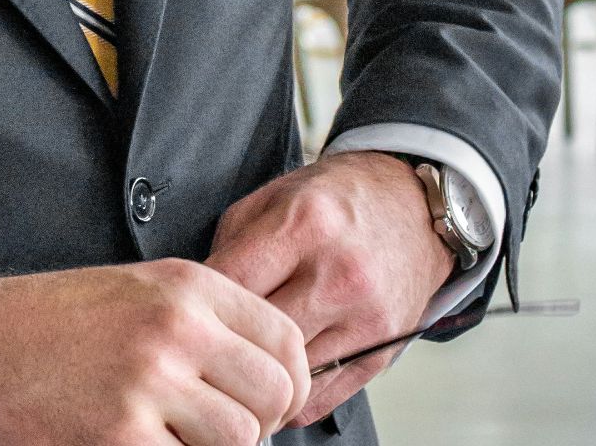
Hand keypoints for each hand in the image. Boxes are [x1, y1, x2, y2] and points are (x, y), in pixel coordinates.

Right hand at [0, 258, 309, 445]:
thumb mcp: (138, 291)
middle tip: (229, 429)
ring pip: (240, 438)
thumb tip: (264, 374)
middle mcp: (176, 328)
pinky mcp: (124, 435)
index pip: (284, 338)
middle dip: (262, 422)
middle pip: (273, 392)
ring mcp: (150, 383)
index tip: (276, 400)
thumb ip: (204, 320)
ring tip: (184, 438)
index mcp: (186, 286)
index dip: (292, 381)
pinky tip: (146, 443)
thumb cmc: (52, 323)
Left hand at [205, 151, 453, 427]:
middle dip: (223, 343)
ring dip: (255, 377)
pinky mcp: (384, 349)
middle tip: (200, 347)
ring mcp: (366, 317)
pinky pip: (321, 397)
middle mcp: (339, 273)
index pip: (231, 284)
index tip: (183, 312)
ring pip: (288, 374)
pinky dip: (288, 397)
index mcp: (305, 224)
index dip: (197, 303)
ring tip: (233, 367)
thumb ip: (230, 245)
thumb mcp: (273, 198)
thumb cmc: (335, 202)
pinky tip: (271, 382)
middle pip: (257, 335)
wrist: (412, 207)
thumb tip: (195, 301)